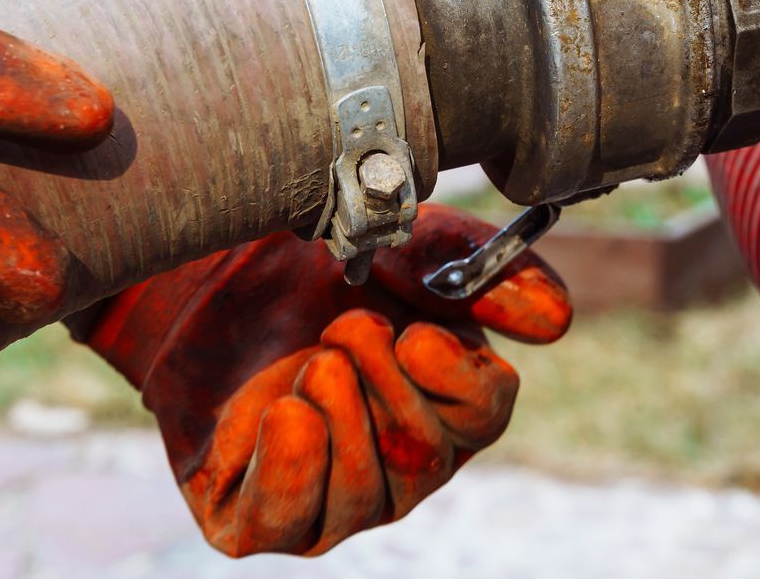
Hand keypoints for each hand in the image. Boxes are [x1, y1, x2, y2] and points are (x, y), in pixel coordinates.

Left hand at [85, 205, 570, 554]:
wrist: (204, 276)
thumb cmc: (314, 265)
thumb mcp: (399, 241)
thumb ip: (475, 264)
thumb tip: (555, 318)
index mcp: (444, 398)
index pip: (483, 412)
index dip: (457, 381)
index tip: (417, 334)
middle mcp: (398, 462)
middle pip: (424, 455)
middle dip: (385, 386)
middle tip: (344, 325)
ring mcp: (330, 498)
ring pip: (364, 494)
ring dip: (340, 417)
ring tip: (310, 360)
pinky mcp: (257, 516)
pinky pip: (288, 519)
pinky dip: (291, 468)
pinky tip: (284, 413)